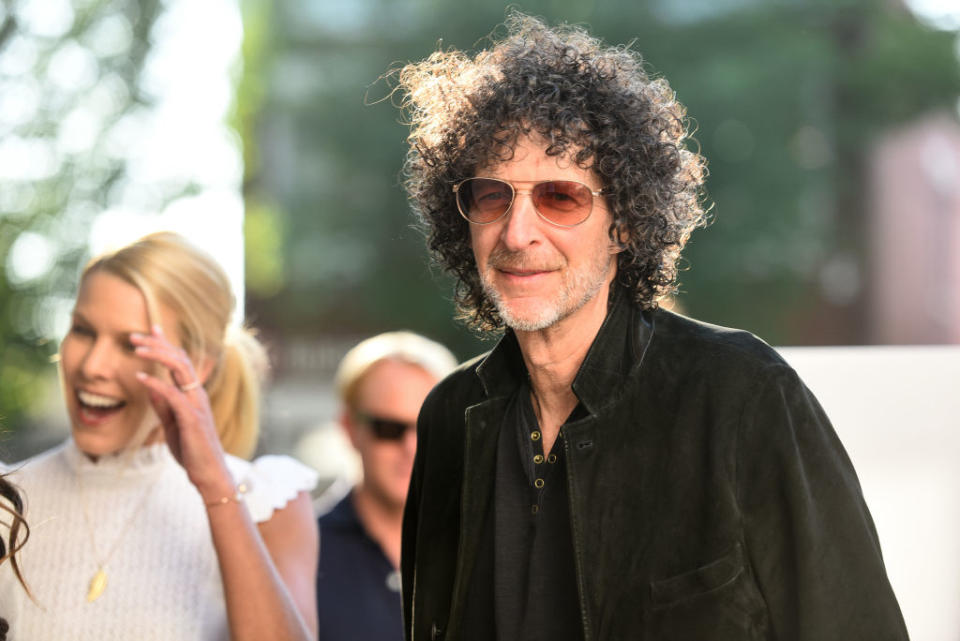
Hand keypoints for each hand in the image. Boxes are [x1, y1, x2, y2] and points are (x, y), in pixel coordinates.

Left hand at [131, 324, 233, 499]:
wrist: (208, 474)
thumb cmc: (191, 451)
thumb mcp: (171, 424)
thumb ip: (162, 404)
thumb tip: (149, 385)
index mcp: (192, 395)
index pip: (180, 361)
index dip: (166, 344)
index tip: (152, 329)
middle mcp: (196, 394)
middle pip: (180, 359)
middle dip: (158, 344)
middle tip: (135, 335)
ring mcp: (196, 405)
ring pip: (180, 370)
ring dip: (157, 355)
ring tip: (136, 348)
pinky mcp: (192, 418)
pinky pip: (173, 395)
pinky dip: (156, 384)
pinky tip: (140, 377)